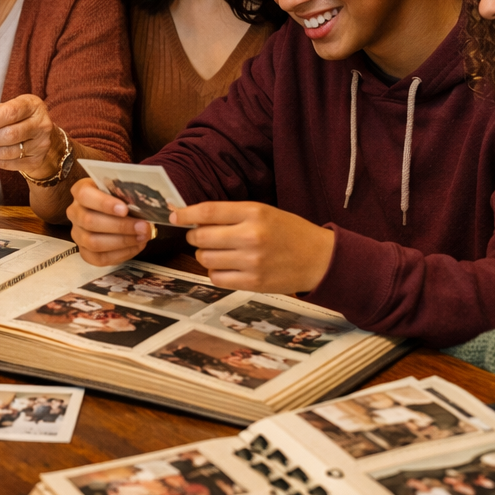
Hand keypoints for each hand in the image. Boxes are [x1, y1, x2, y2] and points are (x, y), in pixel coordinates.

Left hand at [0, 94, 59, 175]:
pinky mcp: (36, 160)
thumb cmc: (20, 117)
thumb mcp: (10, 107)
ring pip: (9, 152)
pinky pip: (10, 164)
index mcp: (32, 106)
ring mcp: (41, 144)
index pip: (11, 113)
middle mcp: (41, 125)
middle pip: (10, 135)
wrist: (40, 133)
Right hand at [67, 178, 150, 264]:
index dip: (104, 203)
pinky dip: (120, 254)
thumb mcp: (122, 190)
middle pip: (89, 221)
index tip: (124, 209)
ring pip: (93, 242)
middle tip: (143, 227)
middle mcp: (74, 212)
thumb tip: (143, 206)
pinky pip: (98, 258)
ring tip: (142, 237)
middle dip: (120, 226)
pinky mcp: (84, 251)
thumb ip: (127, 194)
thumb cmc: (120, 198)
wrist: (117, 212)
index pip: (85, 195)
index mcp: (80, 190)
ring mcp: (77, 233)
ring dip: (122, 241)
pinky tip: (136, 246)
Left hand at [171, 202, 333, 293]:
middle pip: (201, 237)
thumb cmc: (289, 232)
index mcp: (254, 212)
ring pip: (205, 258)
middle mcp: (251, 236)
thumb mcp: (263, 212)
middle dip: (195, 236)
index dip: (186, 213)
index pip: (208, 211)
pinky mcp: (253, 283)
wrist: (319, 258)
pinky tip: (227, 266)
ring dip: (205, 255)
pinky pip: (216, 278)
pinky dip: (215, 272)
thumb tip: (194, 218)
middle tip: (201, 236)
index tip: (175, 215)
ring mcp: (252, 262)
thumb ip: (231, 214)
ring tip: (219, 252)